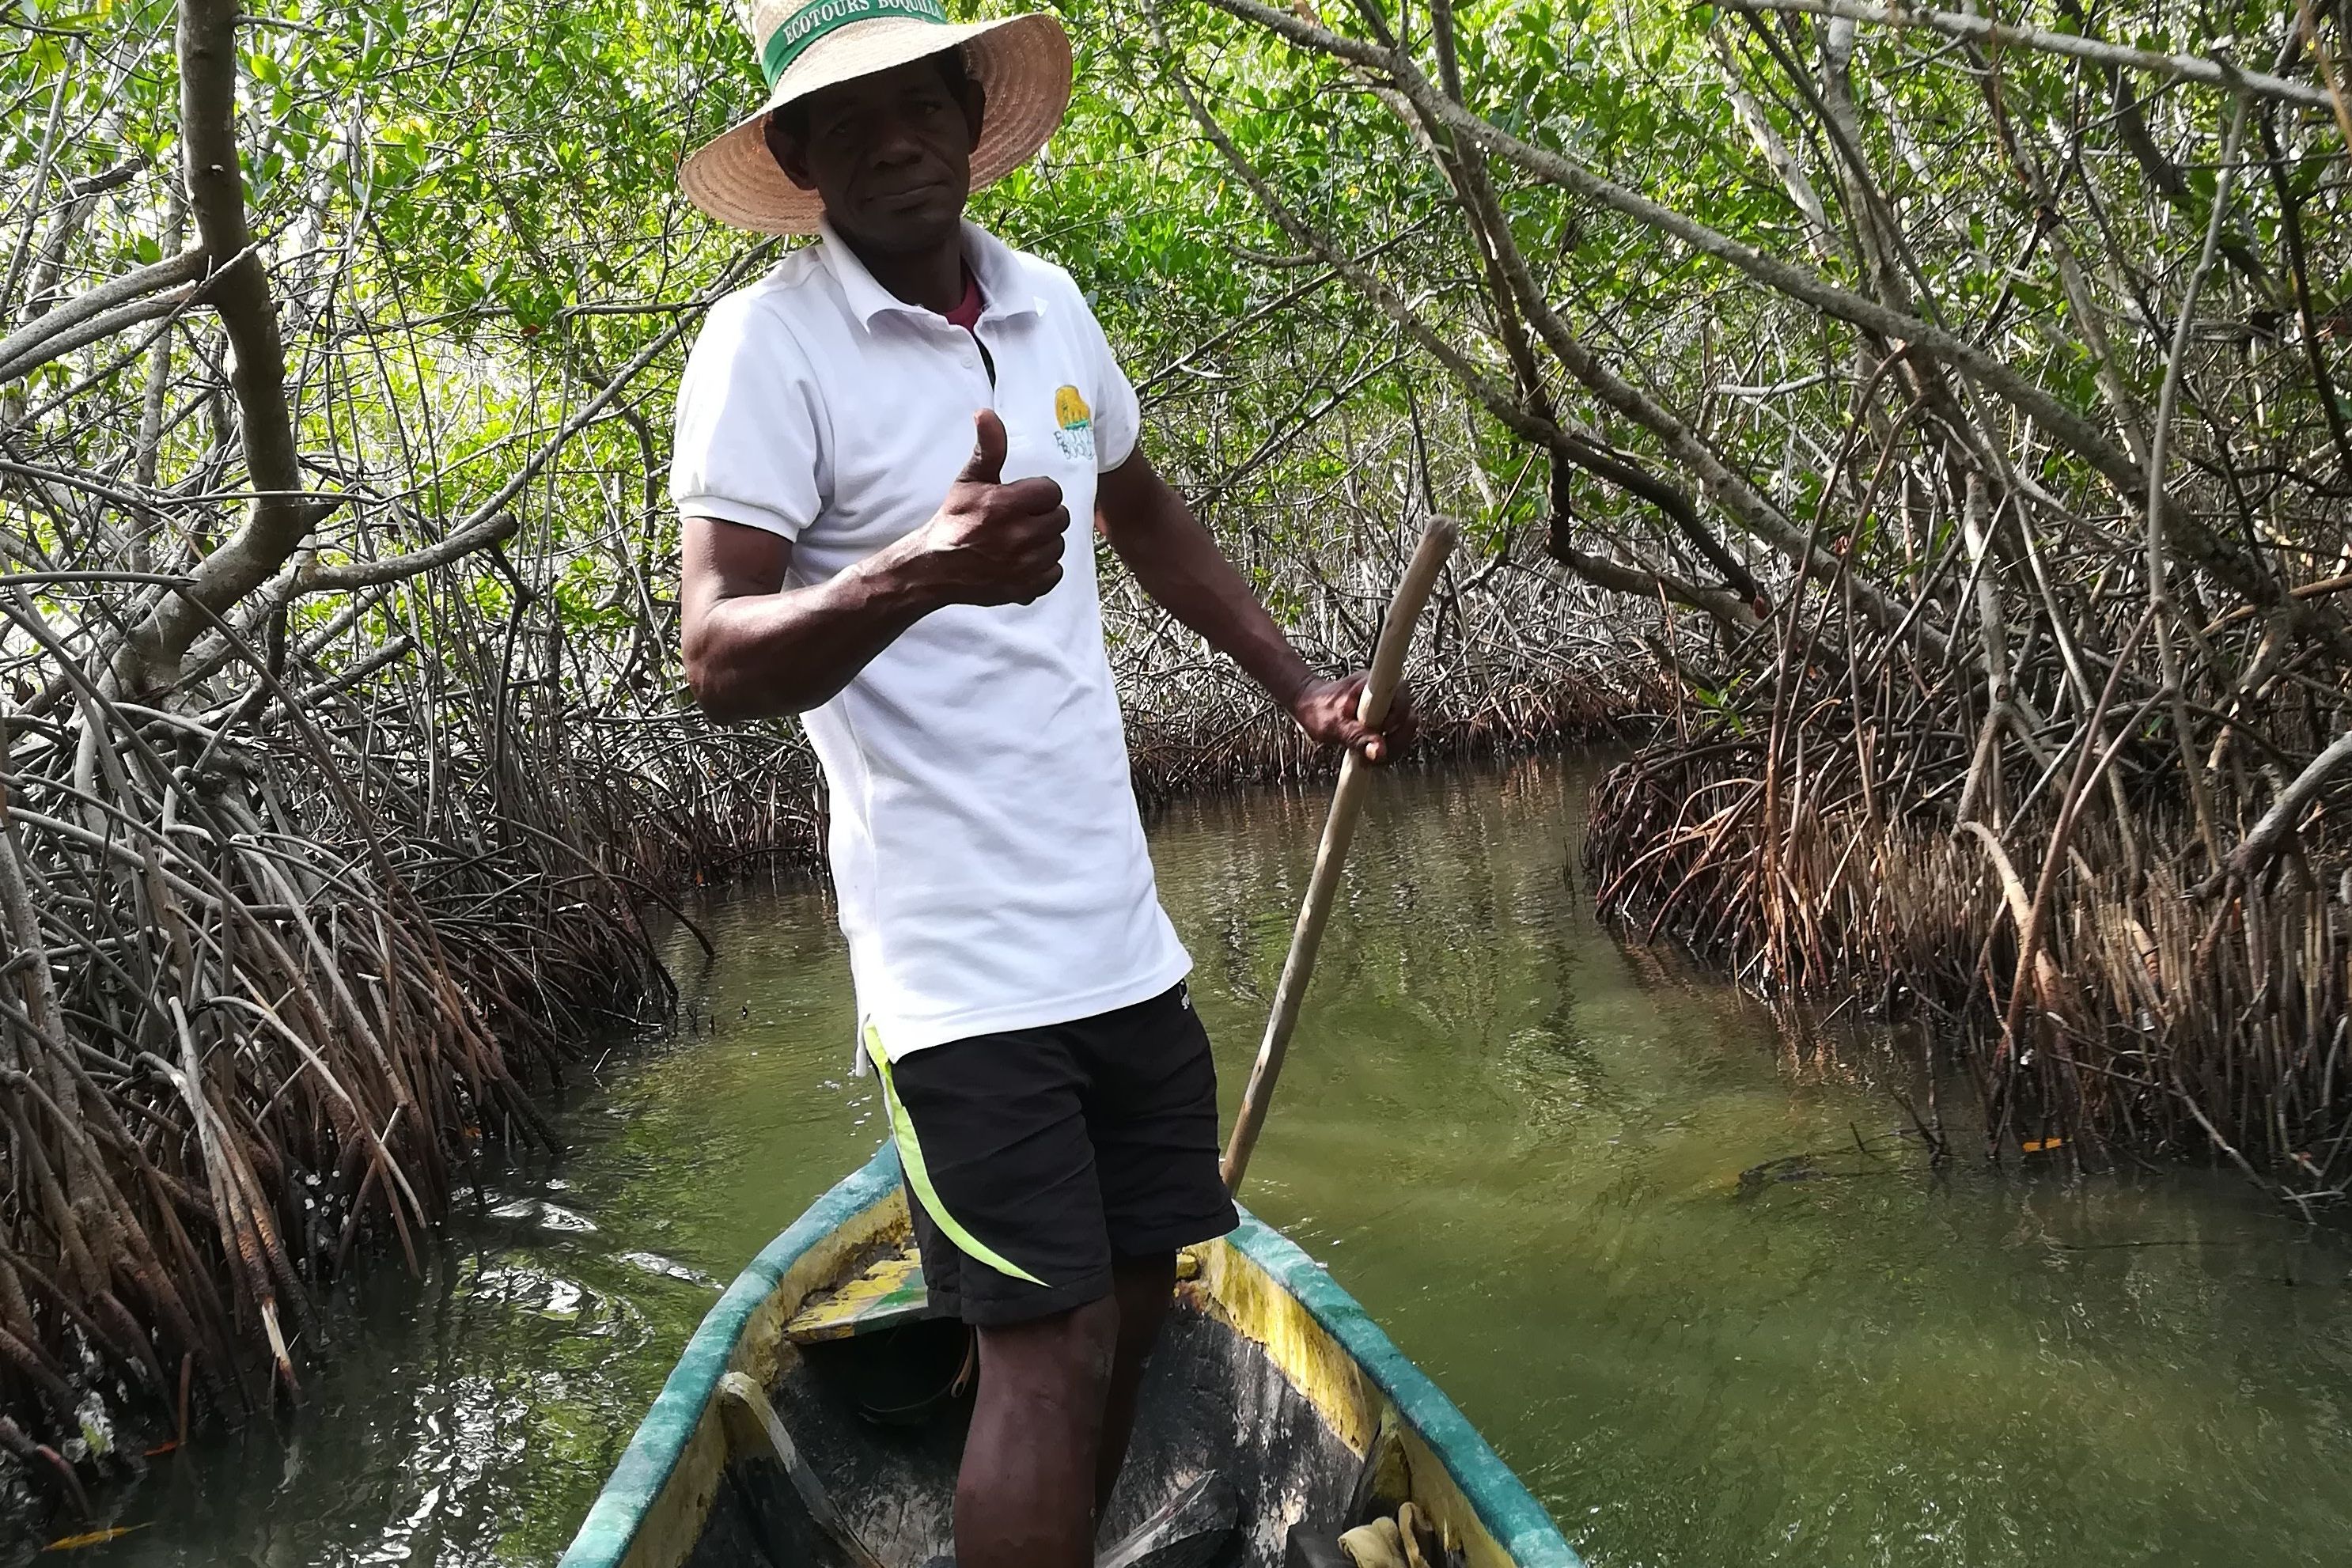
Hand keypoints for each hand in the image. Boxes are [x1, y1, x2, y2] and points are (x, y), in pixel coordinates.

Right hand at [903, 409, 1070, 606]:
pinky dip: (1043, 569)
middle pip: (1060, 518)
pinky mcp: (1026, 588)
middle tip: (1022, 518)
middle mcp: (1018, 536)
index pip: (1051, 491)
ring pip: (1058, 546)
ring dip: (1045, 542)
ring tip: (1021, 540)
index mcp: (1005, 504)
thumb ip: (987, 448)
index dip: (1039, 493)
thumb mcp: (969, 479)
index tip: (1022, 498)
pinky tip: (1023, 561)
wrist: (935, 567)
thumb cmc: (954, 520)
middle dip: (1043, 516)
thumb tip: (986, 413)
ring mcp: (1024, 565)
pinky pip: (1055, 573)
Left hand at [1288, 672, 1416, 764]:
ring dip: (1393, 744)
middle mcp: (1382, 691)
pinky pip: (1395, 731)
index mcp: (1370, 685)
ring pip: (1404, 725)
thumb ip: (1357, 738)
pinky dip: (1387, 745)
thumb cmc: (1317, 710)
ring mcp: (1384, 704)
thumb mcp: (1333, 727)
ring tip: (1372, 758)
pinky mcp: (1382, 715)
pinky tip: (1371, 754)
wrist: (1307, 703)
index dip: (1400, 713)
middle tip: (1379, 755)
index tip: (1385, 730)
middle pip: (1408, 713)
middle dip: (1398, 738)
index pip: (1401, 692)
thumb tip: (1380, 752)